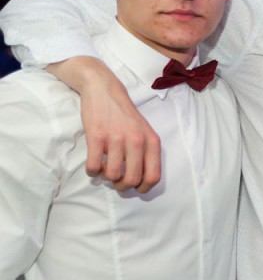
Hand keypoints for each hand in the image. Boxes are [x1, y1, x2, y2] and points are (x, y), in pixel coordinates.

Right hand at [49, 57, 160, 191]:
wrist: (104, 91)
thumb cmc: (125, 115)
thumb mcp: (145, 131)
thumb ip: (146, 152)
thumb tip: (142, 180)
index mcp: (152, 142)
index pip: (153, 176)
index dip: (144, 188)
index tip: (135, 188)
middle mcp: (137, 141)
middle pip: (132, 180)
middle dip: (122, 186)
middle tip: (116, 181)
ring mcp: (116, 139)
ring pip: (112, 175)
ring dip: (106, 178)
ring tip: (105, 170)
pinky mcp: (96, 137)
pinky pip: (94, 167)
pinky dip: (92, 172)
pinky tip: (93, 166)